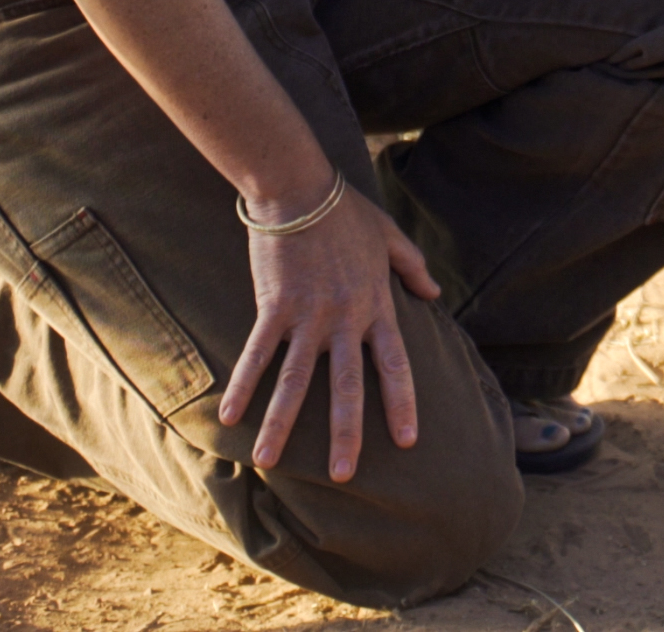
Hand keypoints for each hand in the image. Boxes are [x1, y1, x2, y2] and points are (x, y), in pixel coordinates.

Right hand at [215, 180, 441, 481]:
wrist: (300, 190)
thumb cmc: (345, 212)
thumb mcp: (389, 238)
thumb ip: (412, 267)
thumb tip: (434, 292)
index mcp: (376, 305)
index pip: (395, 364)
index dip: (401, 403)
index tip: (408, 440)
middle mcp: (345, 319)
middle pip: (347, 386)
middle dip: (347, 433)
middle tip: (345, 475)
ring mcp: (307, 316)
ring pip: (296, 381)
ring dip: (283, 424)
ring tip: (269, 461)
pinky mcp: (273, 307)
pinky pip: (256, 354)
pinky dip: (243, 385)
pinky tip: (229, 416)